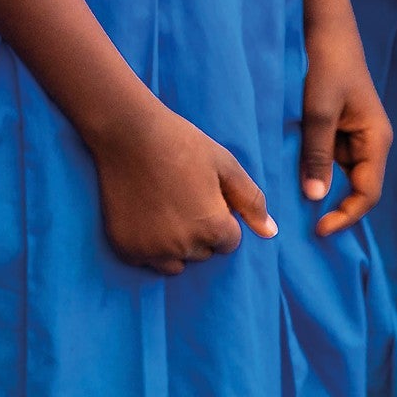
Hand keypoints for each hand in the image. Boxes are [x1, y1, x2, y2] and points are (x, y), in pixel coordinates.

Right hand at [84, 102, 272, 273]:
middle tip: (183, 198)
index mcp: (213, 227)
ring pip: (176, 263)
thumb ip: (251, 201)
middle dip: (199, 233)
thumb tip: (270, 233)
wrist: (128, 133)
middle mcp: (184, 246)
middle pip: (203, 253)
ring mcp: (153, 250)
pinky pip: (147, 261)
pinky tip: (144, 216)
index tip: (204, 195)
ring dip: (176, 245)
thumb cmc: (182, 144)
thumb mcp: (225, 165)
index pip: (228, 242)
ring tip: (165, 210)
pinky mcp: (126, 248)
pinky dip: (148, 246)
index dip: (220, 218)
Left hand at [296, 26, 391, 237]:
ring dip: (319, 187)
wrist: (327, 30)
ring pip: (339, 174)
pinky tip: (292, 174)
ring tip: (291, 202)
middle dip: (332, 206)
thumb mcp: (319, 110)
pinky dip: (313, 168)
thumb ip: (318, 154)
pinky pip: (328, 158)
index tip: (318, 229)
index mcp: (376, 140)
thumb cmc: (327, 65)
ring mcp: (354, 136)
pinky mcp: (338, 129)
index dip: (346, 215)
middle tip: (300, 223)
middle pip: (356, 188)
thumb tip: (315, 198)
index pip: (368, 193)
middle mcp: (370, 143)